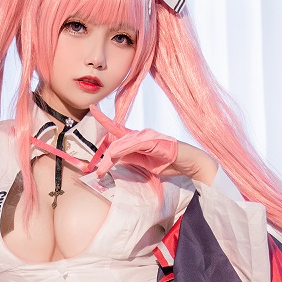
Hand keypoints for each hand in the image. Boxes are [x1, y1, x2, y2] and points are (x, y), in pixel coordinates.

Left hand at [90, 108, 217, 184]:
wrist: (189, 163)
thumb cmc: (169, 163)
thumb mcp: (144, 164)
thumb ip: (130, 159)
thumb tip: (114, 159)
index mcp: (138, 139)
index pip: (117, 129)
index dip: (104, 119)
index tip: (92, 108)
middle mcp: (141, 134)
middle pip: (117, 140)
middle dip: (105, 158)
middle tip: (97, 173)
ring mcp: (148, 136)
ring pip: (122, 143)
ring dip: (110, 159)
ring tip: (102, 171)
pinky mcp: (154, 141)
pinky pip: (135, 144)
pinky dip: (124, 149)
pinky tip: (115, 156)